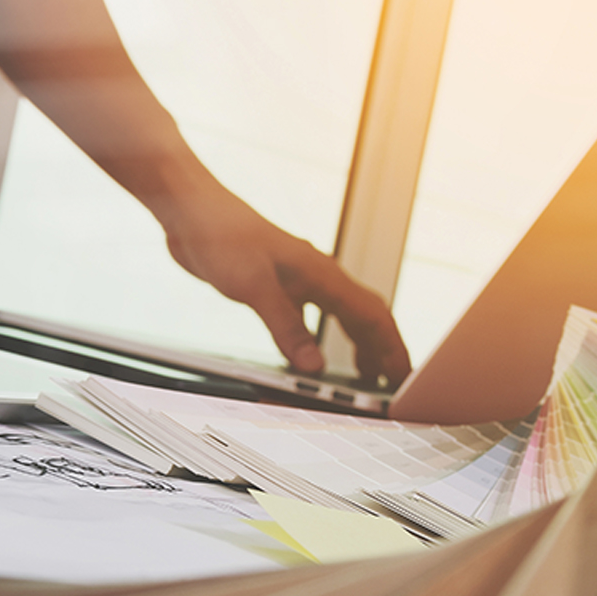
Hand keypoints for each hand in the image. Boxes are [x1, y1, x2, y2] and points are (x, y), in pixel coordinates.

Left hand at [159, 178, 410, 383]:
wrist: (192, 210)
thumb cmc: (222, 235)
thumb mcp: (253, 287)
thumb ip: (286, 327)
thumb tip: (314, 367)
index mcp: (321, 273)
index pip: (373, 315)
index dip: (392, 348)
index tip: (404, 375)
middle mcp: (316, 276)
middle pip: (364, 317)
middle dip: (382, 351)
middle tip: (391, 384)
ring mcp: (298, 280)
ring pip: (341, 316)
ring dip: (357, 346)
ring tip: (365, 377)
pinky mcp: (277, 286)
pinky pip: (313, 317)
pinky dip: (323, 340)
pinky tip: (315, 356)